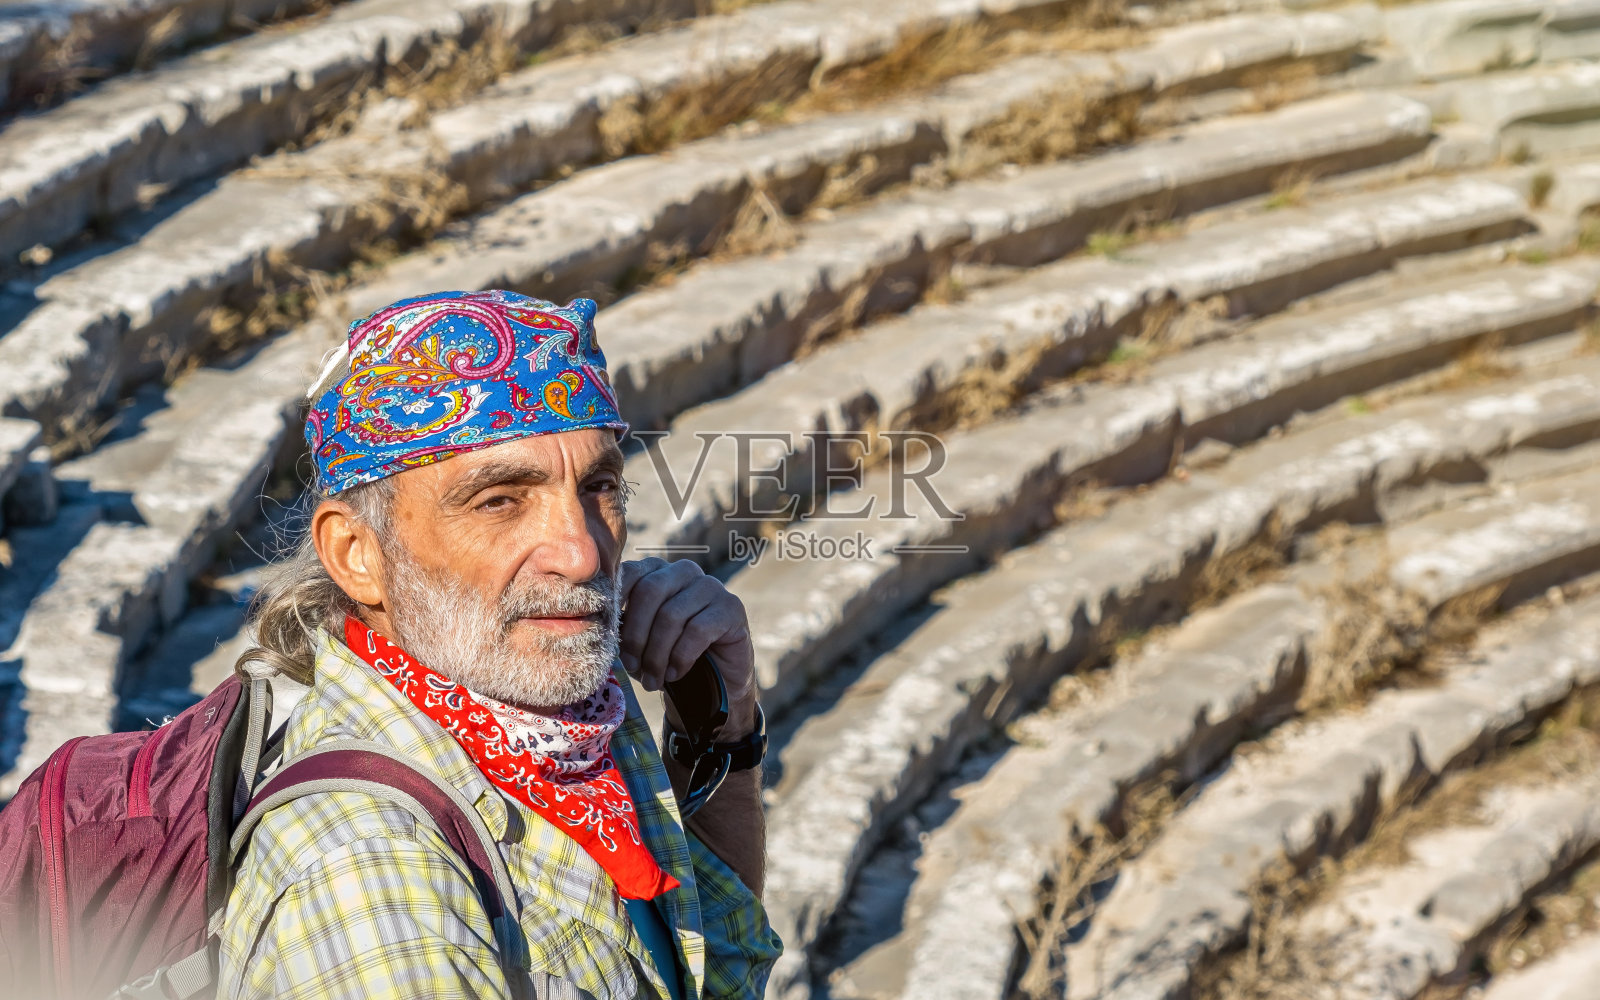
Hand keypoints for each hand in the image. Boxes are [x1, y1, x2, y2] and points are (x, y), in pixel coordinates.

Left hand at [618, 558, 757, 734]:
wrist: (713, 684)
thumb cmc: (668, 658)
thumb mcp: (639, 639)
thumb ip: (622, 624)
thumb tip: (596, 623)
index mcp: (656, 571)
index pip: (628, 574)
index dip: (614, 605)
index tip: (605, 638)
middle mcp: (684, 571)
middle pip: (649, 591)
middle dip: (635, 635)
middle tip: (631, 667)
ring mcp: (711, 586)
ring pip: (672, 614)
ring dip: (657, 654)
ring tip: (652, 680)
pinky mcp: (731, 607)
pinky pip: (697, 630)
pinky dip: (680, 657)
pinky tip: (674, 674)